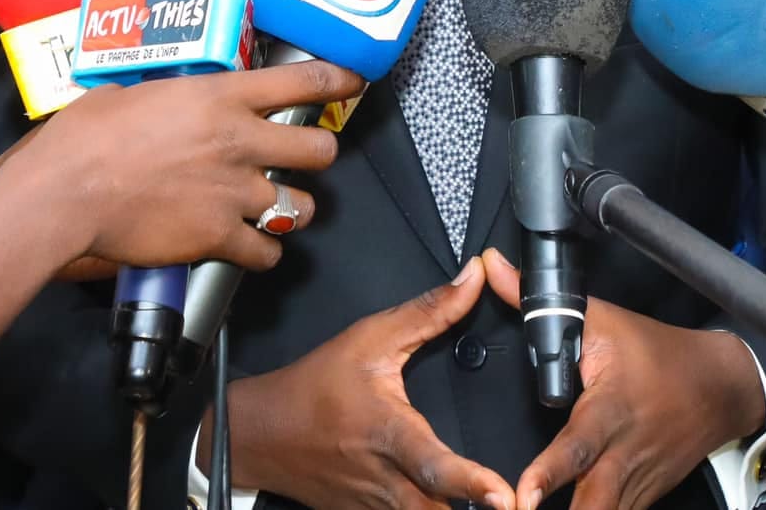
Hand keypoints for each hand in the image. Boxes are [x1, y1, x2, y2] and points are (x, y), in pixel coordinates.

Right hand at [19, 58, 358, 272]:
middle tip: (298, 162)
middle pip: (319, 151)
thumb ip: (166, 99)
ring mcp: (233, 192)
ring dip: (292, 211)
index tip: (350, 82)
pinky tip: (248, 249)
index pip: (301, 82)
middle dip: (316, 157)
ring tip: (275, 212)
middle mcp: (239, 141)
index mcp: (220, 97)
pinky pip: (266, 252)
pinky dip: (261, 253)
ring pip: (301, 208)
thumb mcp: (131, 95)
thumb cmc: (85, 136)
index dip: (335, 81)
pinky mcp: (219, 237)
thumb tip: (161, 102)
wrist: (66, 192)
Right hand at [212, 257, 514, 509]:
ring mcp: (378, 506)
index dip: (472, 483)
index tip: (504, 494)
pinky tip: (454, 508)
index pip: (435, 465)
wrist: (261, 433)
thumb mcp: (371, 338)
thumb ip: (430, 312)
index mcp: (389, 434)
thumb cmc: (313, 387)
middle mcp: (387, 479)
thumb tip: (472, 279)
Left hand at [479, 250, 761, 509]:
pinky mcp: (643, 496)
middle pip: (595, 503)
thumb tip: (490, 267)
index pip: (575, 447)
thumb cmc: (657, 353)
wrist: (721, 388)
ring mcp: (636, 482)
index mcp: (609, 412)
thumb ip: (537, 301)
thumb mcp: (600, 319)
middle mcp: (622, 455)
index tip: (524, 495)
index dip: (549, 473)